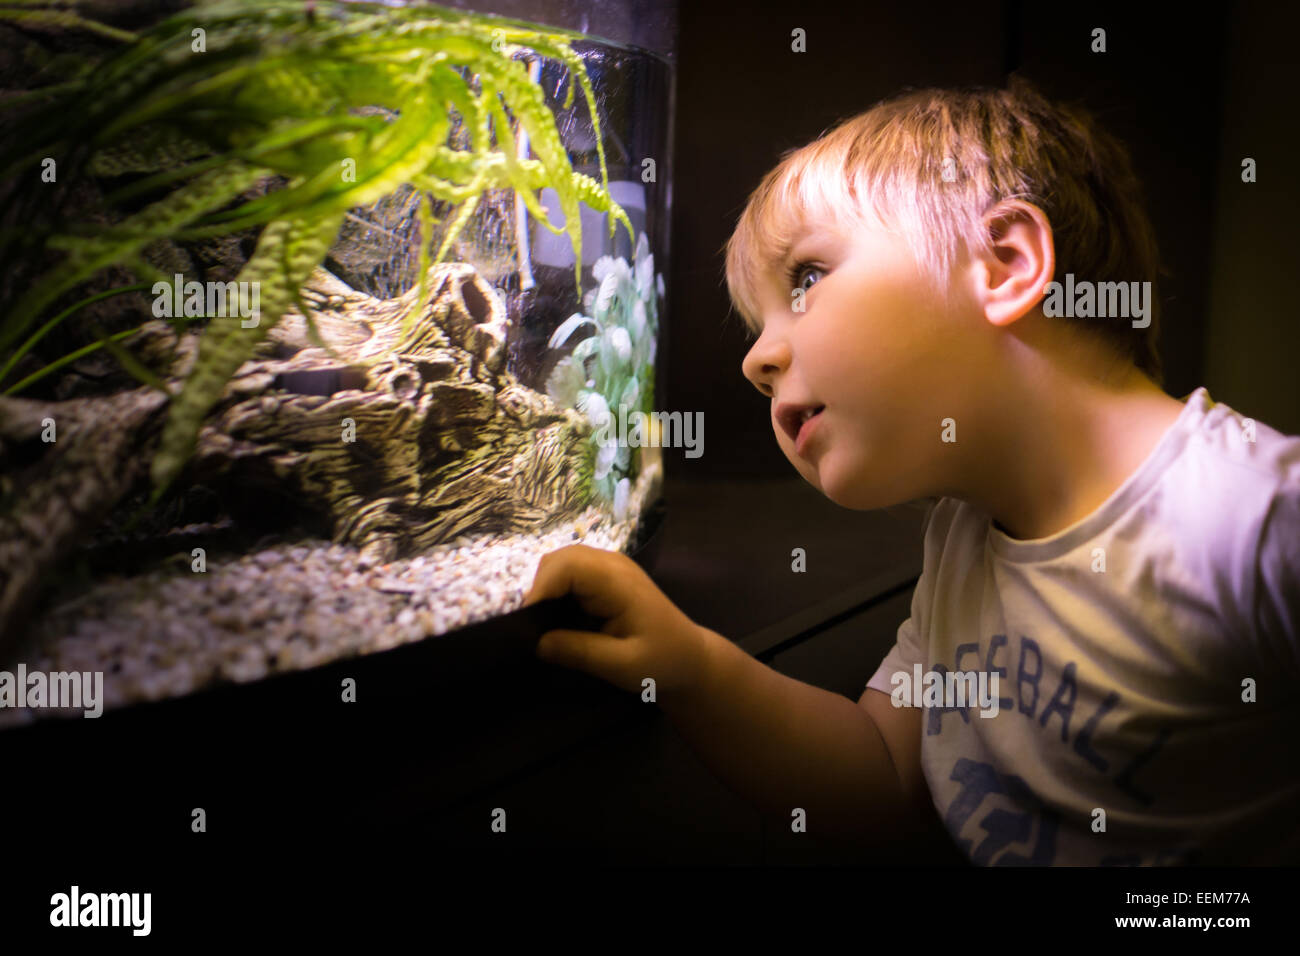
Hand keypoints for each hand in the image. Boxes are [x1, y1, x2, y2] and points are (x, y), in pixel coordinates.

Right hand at [521, 544, 712, 697]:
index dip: (541, 590)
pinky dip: (556, 592)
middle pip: (559, 559)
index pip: (566, 566)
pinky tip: (558, 619)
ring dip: (546, 590)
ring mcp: (609, 568)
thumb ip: (580, 652)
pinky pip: (570, 574)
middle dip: (540, 589)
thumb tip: (536, 643)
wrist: (689, 658)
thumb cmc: (662, 661)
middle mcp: (611, 564)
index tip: (528, 625)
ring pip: (561, 564)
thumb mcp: (622, 665)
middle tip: (532, 627)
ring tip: (542, 625)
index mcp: (618, 580)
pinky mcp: (605, 578)